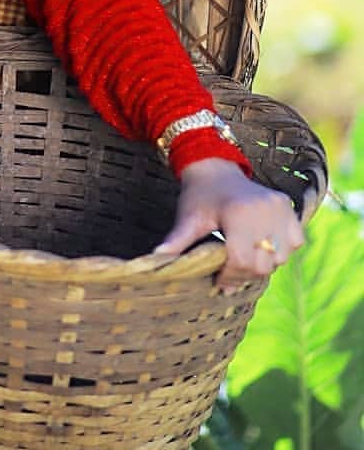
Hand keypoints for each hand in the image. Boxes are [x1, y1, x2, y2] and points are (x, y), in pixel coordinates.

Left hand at [153, 158, 303, 290]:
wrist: (215, 168)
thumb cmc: (199, 195)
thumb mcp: (188, 218)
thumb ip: (177, 241)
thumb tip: (156, 261)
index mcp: (239, 213)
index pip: (242, 260)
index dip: (229, 276)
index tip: (218, 281)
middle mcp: (265, 210)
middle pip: (262, 264)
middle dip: (243, 274)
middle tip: (227, 272)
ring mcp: (280, 208)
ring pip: (280, 257)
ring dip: (262, 264)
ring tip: (242, 258)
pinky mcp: (289, 207)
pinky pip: (295, 242)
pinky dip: (280, 250)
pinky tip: (260, 246)